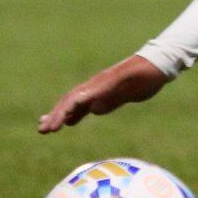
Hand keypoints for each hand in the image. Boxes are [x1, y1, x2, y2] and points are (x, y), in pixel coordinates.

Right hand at [38, 54, 169, 132]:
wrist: (155, 67)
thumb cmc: (146, 73)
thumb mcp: (133, 81)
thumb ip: (115, 91)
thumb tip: (93, 106)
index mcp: (99, 85)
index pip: (75, 100)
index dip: (62, 113)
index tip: (53, 127)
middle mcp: (95, 88)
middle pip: (70, 102)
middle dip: (55, 116)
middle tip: (41, 131)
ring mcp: (99, 91)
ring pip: (74, 105)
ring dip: (60, 116)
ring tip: (45, 128)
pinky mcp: (106, 96)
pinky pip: (86, 106)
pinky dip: (75, 115)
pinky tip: (68, 123)